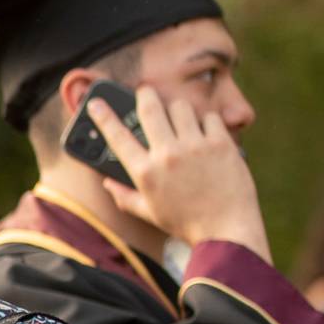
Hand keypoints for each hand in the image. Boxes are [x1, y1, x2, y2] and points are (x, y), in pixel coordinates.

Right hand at [86, 89, 266, 254]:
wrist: (227, 230)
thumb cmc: (187, 223)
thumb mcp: (150, 213)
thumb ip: (125, 197)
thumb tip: (107, 183)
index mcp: (146, 173)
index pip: (117, 137)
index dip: (103, 116)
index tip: (96, 103)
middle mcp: (167, 155)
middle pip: (149, 107)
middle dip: (145, 94)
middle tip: (145, 92)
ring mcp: (195, 146)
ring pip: (180, 106)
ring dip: (177, 110)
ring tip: (181, 120)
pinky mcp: (221, 143)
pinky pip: (209, 117)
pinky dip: (206, 122)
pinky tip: (206, 134)